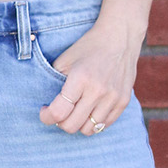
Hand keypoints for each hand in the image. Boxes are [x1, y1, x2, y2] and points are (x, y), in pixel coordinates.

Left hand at [38, 18, 139, 135]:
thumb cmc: (89, 46)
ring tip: (75, 112)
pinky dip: (93, 123)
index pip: (59, 112)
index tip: (45, 112)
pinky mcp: (123, 101)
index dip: (46, 117)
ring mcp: (113, 98)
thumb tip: (48, 103)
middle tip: (59, 113)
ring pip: (89, 130)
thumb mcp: (65, 59)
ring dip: (78, 124)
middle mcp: (98, 90)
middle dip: (60, 123)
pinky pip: (105, 125)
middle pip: (72, 125)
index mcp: (80, 78)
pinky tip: (89, 111)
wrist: (120, 37)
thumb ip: (54, 81)